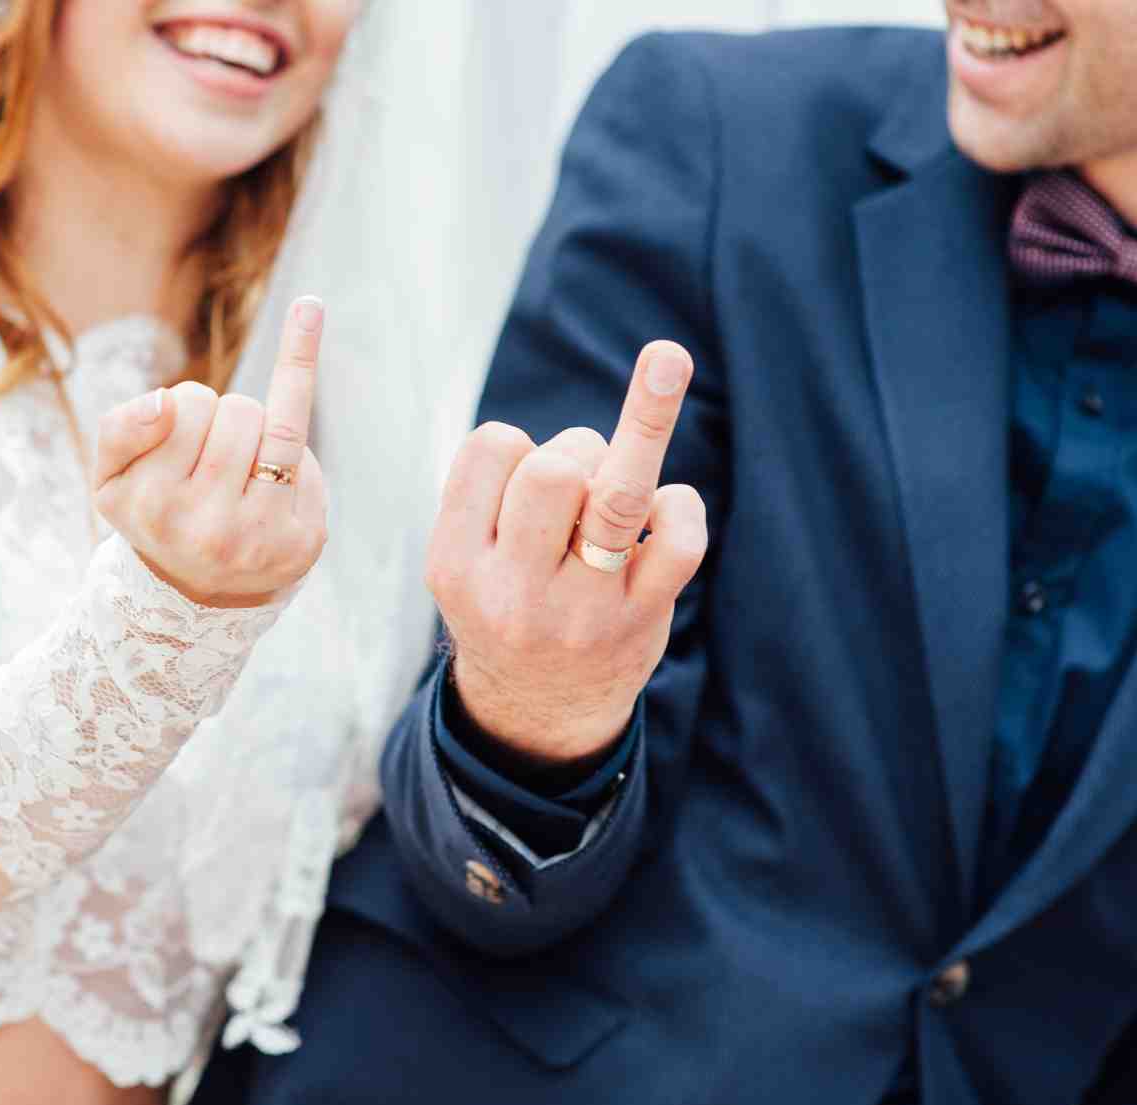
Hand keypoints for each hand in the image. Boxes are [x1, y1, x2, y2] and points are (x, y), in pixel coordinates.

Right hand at [93, 297, 328, 608]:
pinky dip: (294, 460)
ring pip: (282, 431)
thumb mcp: (112, 476)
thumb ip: (120, 428)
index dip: (191, 404)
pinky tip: (272, 486)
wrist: (197, 586)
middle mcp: (208, 530)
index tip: (182, 434)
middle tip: (214, 454)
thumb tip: (164, 402)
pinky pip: (311, 465)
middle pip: (241, 410)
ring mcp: (262, 539)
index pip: (191, 401)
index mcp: (155, 505)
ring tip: (244, 461)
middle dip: (230, 417)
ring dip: (263, 430)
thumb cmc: (156, 512)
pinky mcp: (305, 543)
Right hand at [427, 341, 706, 765]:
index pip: (491, 449)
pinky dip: (680, 503)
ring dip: (644, 424)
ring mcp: (581, 611)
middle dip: (578, 447)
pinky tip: (666, 511)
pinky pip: (678, 537)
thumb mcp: (466, 556)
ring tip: (667, 359)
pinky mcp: (639, 622)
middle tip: (583, 485)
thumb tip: (614, 410)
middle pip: (553, 469)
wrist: (537, 714)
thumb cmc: (505, 601)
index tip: (520, 483)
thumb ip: (499, 490)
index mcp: (456, 563)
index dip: (517, 443)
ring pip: (616, 495)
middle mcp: (513, 591)